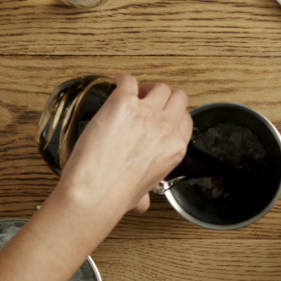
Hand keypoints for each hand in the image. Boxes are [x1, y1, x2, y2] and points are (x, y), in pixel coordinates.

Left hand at [56, 74, 191, 223]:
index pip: (186, 119)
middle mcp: (165, 128)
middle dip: (164, 97)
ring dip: (146, 88)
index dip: (174, 114)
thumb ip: (145, 193)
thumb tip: (141, 201)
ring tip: (133, 92)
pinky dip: (122, 79)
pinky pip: (129, 80)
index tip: (162, 114)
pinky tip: (116, 82)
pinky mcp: (123, 103)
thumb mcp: (142, 195)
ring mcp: (146, 113)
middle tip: (148, 100)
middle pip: (177, 98)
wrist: (95, 192)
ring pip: (159, 87)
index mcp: (175, 149)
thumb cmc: (115, 196)